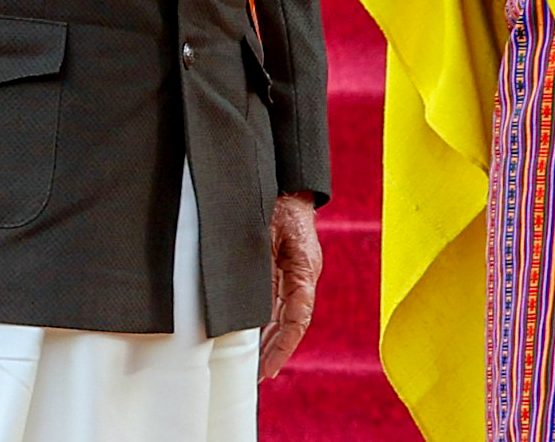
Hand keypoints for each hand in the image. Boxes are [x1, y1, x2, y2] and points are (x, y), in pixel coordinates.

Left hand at [260, 191, 321, 379]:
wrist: (287, 178)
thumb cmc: (277, 199)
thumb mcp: (263, 232)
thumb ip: (259, 267)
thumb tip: (248, 305)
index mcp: (305, 268)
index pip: (297, 319)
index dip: (283, 347)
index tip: (268, 370)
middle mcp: (303, 273)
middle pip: (291, 321)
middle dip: (274, 349)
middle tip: (256, 376)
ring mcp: (295, 269)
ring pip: (283, 312)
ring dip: (269, 337)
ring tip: (252, 364)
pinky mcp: (285, 263)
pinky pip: (277, 298)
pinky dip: (265, 317)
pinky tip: (251, 331)